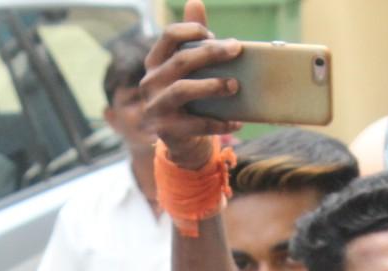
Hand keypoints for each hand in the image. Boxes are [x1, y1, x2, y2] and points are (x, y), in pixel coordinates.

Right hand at [142, 0, 243, 169]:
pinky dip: (219, 122)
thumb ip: (193, 39)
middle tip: (236, 49)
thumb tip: (195, 1)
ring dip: (212, 85)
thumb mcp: (187, 68)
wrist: (180, 140)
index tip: (212, 34)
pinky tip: (238, 120)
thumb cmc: (188, 96)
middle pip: (180, 61)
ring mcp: (156, 107)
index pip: (168, 36)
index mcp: (154, 63)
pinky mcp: (167, 131)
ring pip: (183, 90)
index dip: (192, 30)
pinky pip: (196, 124)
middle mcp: (150, 83)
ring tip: (235, 85)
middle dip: (210, 53)